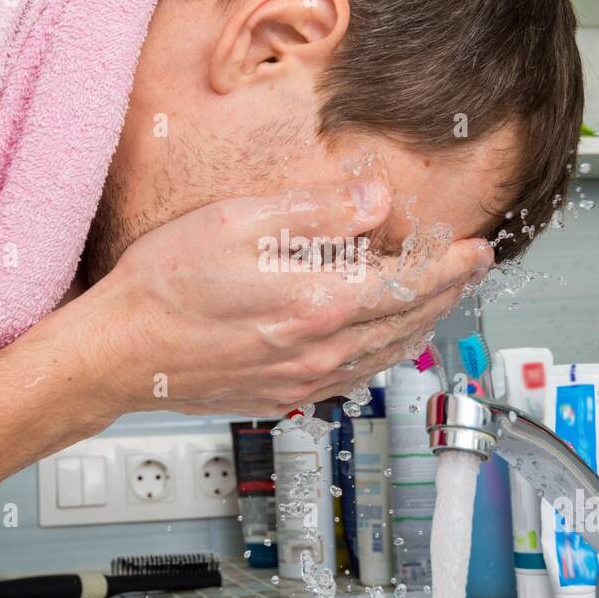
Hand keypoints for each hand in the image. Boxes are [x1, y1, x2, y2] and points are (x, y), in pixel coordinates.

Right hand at [73, 180, 491, 417]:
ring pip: (388, 354)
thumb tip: (376, 201)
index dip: (452, 264)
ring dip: (423, 324)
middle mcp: (321, 348)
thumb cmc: (165, 286)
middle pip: (409, 321)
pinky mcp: (286, 395)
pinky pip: (357, 378)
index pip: (411, 282)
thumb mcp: (238, 221)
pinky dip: (385, 355)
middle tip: (471, 270)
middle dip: (449, 292)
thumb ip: (316, 212)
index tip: (478, 249)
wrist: (121, 352)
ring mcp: (305, 379)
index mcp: (318, 301)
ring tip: (439, 301)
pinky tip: (383, 343)